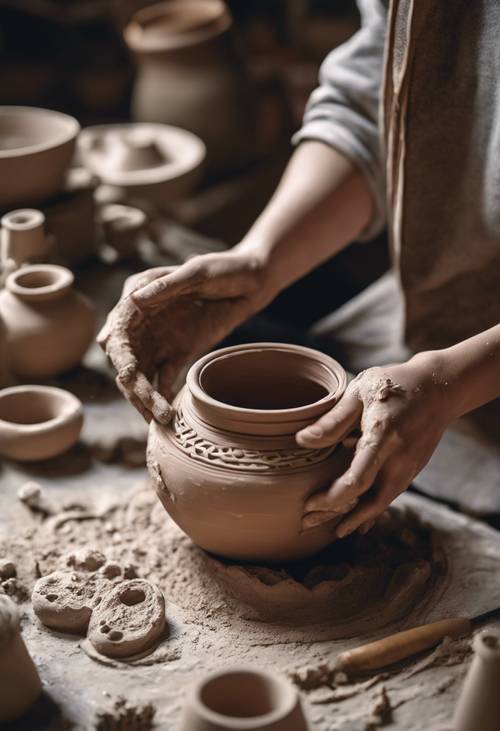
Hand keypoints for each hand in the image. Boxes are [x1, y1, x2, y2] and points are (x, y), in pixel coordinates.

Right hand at [98, 251, 272, 422]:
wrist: (252, 281)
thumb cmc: (223, 268)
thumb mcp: (197, 272)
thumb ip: (167, 286)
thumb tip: (134, 301)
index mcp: (137, 296)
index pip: (117, 330)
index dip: (119, 354)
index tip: (128, 373)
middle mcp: (141, 321)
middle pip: (125, 359)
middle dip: (133, 385)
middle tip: (148, 406)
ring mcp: (158, 339)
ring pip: (141, 374)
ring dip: (145, 398)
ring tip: (159, 420)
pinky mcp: (178, 353)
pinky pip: (165, 379)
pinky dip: (163, 397)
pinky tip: (167, 415)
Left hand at [296, 354, 451, 536]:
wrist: (440, 386)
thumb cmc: (396, 383)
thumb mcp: (361, 391)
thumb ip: (333, 419)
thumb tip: (302, 440)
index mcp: (383, 436)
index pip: (358, 481)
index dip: (332, 499)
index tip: (308, 505)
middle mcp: (399, 458)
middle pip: (368, 502)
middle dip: (336, 517)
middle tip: (305, 526)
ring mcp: (409, 467)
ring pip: (380, 504)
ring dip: (353, 518)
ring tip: (327, 529)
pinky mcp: (412, 469)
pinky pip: (389, 496)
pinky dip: (370, 511)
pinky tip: (356, 522)